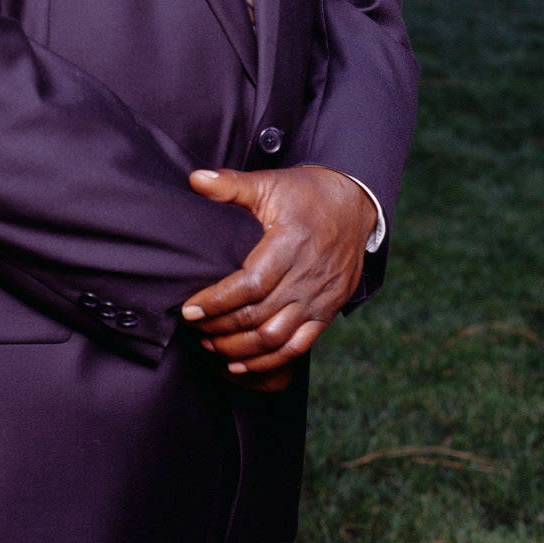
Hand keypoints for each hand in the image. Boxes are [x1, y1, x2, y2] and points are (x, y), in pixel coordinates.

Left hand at [181, 166, 375, 381]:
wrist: (353, 205)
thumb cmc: (305, 193)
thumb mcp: (269, 183)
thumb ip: (231, 185)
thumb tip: (195, 180)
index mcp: (289, 244)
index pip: (249, 284)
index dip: (217, 301)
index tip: (190, 309)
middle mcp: (306, 276)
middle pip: (258, 316)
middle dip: (220, 328)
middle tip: (193, 328)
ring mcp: (318, 298)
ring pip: (275, 338)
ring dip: (239, 349)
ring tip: (210, 345)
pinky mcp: (327, 311)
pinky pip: (297, 347)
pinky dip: (268, 361)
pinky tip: (240, 362)